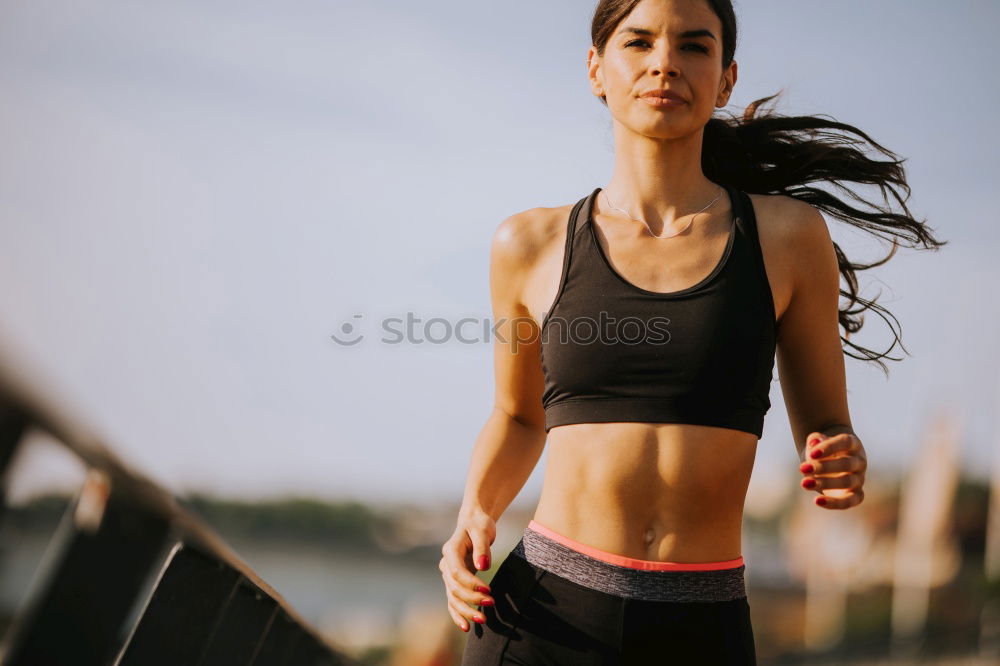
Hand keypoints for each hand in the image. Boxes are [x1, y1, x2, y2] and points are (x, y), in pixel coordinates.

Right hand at [439, 509, 495, 631]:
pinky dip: (457, 614)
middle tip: (491, 604)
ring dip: (465, 611)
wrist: (474, 522)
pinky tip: (466, 627)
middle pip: (454, 588)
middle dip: (471, 599)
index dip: (471, 584)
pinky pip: (452, 601)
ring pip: (452, 598)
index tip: (488, 591)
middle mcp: (446, 564)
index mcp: (450, 550)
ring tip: (482, 621)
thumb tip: (483, 567)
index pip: (457, 572)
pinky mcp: (454, 581)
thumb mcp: (483, 530)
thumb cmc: (479, 524)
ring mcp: (448, 574)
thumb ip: (482, 547)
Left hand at [799, 431, 866, 508]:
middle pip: (846, 464)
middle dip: (823, 467)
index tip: (812, 454)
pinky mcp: (856, 495)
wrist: (828, 465)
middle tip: (802, 468)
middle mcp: (859, 461)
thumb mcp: (817, 442)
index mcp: (853, 444)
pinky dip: (834, 503)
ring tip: (804, 483)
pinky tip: (817, 501)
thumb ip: (815, 439)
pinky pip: (849, 501)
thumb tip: (814, 442)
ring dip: (825, 483)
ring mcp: (859, 479)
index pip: (845, 442)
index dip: (829, 447)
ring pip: (847, 482)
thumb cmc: (822, 451)